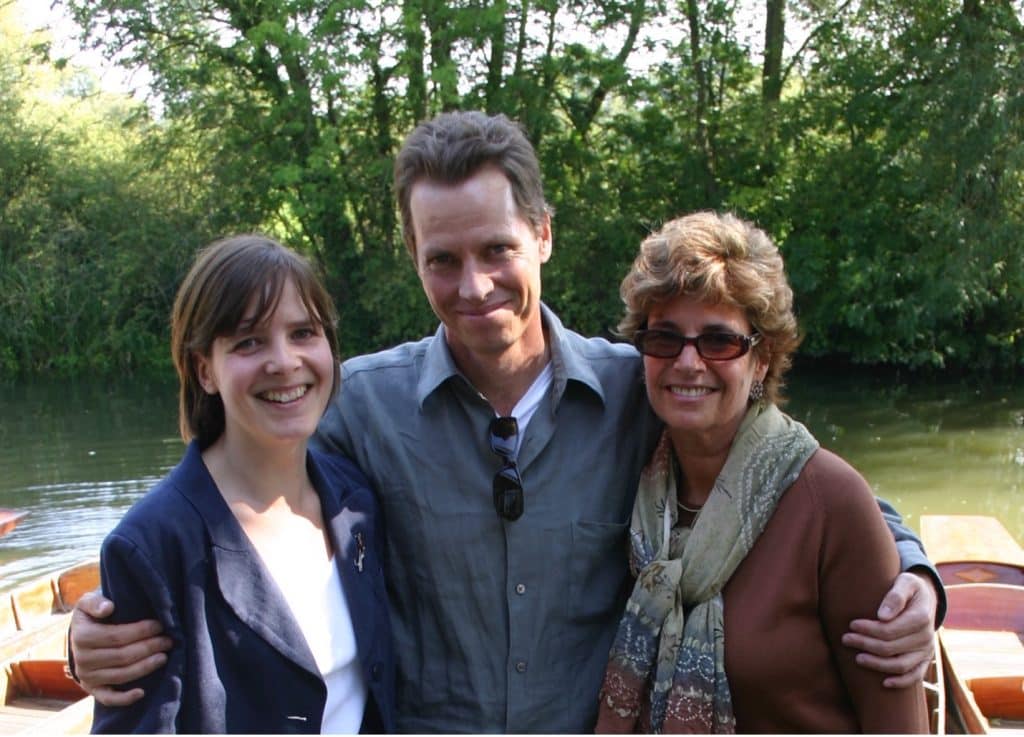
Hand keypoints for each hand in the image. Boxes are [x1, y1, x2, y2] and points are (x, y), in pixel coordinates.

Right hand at [70, 591, 172, 705]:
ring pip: (121, 675)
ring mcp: (87, 677)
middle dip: (149, 647)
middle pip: (122, 656)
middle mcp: (82, 660)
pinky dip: (125, 698)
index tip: (160, 625)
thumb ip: (96, 602)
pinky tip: (142, 692)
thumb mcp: (88, 603)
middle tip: (169, 640)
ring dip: (145, 667)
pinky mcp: (93, 689)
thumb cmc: (91, 616)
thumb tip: (108, 607)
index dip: (140, 631)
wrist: (79, 637)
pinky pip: (108, 698)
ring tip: (164, 656)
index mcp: (82, 637)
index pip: (116, 636)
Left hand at [841, 571, 937, 687]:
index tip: (851, 625)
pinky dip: (901, 682)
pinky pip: (915, 675)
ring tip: (857, 658)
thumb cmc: (909, 587)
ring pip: (901, 665)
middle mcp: (926, 637)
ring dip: (877, 664)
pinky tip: (884, 683)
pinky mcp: (925, 659)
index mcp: (921, 617)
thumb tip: (883, 615)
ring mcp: (926, 650)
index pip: (890, 630)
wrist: (925, 597)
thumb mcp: (905, 582)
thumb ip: (895, 595)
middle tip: (845, 639)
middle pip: (891, 648)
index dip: (869, 629)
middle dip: (866, 644)